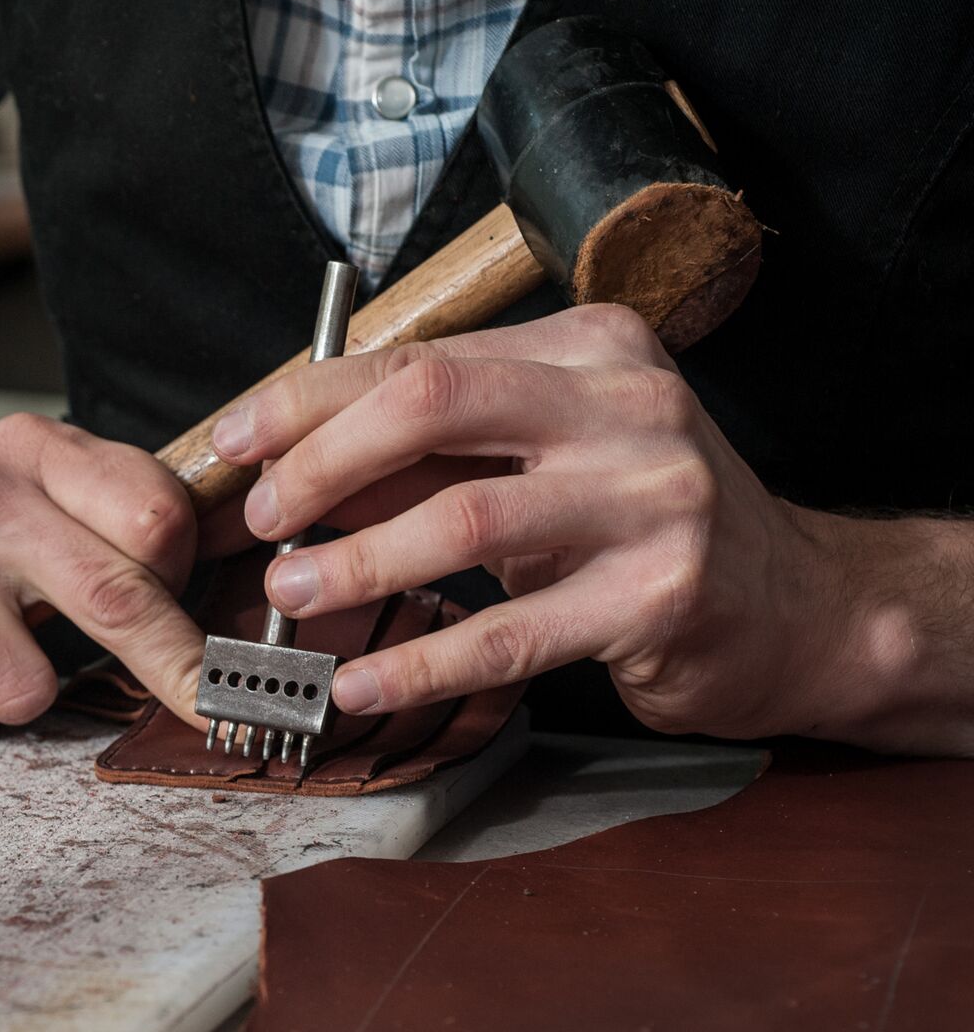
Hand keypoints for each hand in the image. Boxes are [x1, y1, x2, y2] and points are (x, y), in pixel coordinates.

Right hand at [0, 414, 206, 741]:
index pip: (154, 517)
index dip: (186, 588)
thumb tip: (232, 604)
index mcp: (25, 447)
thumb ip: (118, 523)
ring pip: (27, 690)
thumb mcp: (30, 494)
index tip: (204, 632)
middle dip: (175, 669)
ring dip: (10, 694)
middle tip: (211, 706)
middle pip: (114, 599)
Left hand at [209, 304, 846, 740]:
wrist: (793, 608)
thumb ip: (432, 455)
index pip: (420, 359)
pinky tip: (361, 684)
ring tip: (289, 596)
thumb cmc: (637, 525)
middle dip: (322, 463)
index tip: (237, 441)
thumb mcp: (542, 461)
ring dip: (357, 563)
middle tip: (263, 520)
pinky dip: (422, 663)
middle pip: (432, 408)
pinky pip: (512, 633)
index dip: (310, 398)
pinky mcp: (661, 597)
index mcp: (588, 347)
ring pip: (464, 520)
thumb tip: (288, 468)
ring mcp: (653, 497)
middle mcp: (627, 404)